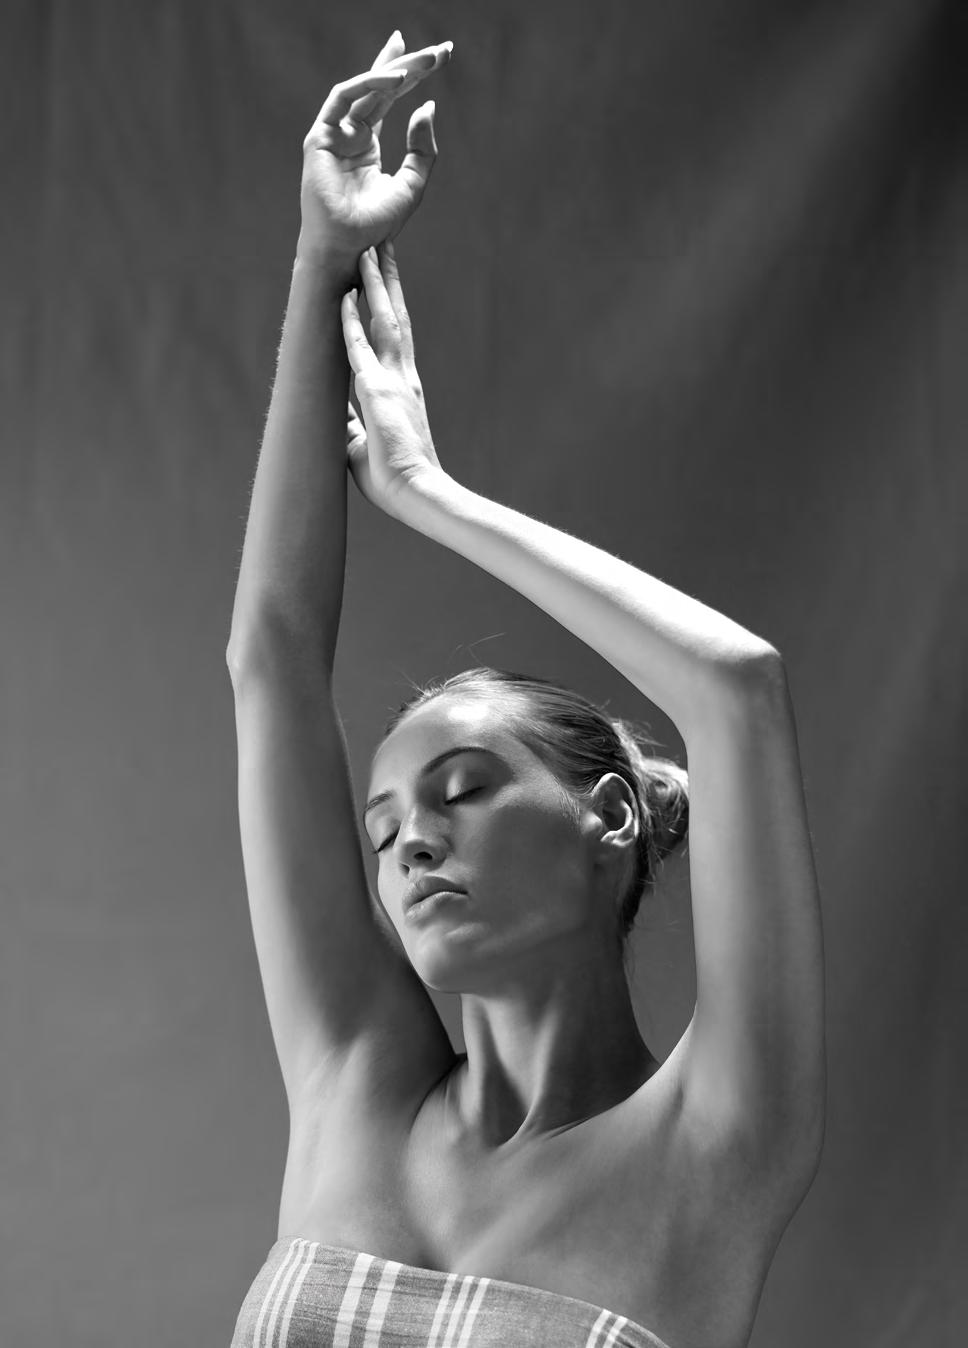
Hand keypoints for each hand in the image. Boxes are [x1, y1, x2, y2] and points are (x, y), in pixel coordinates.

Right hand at [298, 31, 452, 278]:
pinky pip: (342, 98)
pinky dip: (368, 85)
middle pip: (381, 88)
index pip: (390, 99)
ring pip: (364, 88)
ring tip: (423, 62)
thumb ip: (422, 148)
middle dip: (409, 66)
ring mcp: (334, 133)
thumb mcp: (412, 184)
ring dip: (393, 70)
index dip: (413, 75)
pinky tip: (395, 79)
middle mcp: (350, 133)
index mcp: (367, 144)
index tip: (440, 56)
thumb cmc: (377, 224)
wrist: (350, 246)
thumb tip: (428, 106)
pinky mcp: (320, 136)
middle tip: (440, 51)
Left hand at [341, 240, 446, 519]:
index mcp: (403, 389)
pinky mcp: (378, 392)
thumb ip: (353, 424)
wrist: (419, 493)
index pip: (395, 338)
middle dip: (388, 281)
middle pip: (397, 317)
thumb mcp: (365, 445)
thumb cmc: (395, 479)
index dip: (387, 308)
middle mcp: (403, 376)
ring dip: (376, 284)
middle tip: (383, 246)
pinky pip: (360, 347)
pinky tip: (345, 293)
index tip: (381, 280)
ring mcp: (393, 380)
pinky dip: (352, 319)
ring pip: (385, 320)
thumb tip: (337, 416)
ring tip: (370, 249)